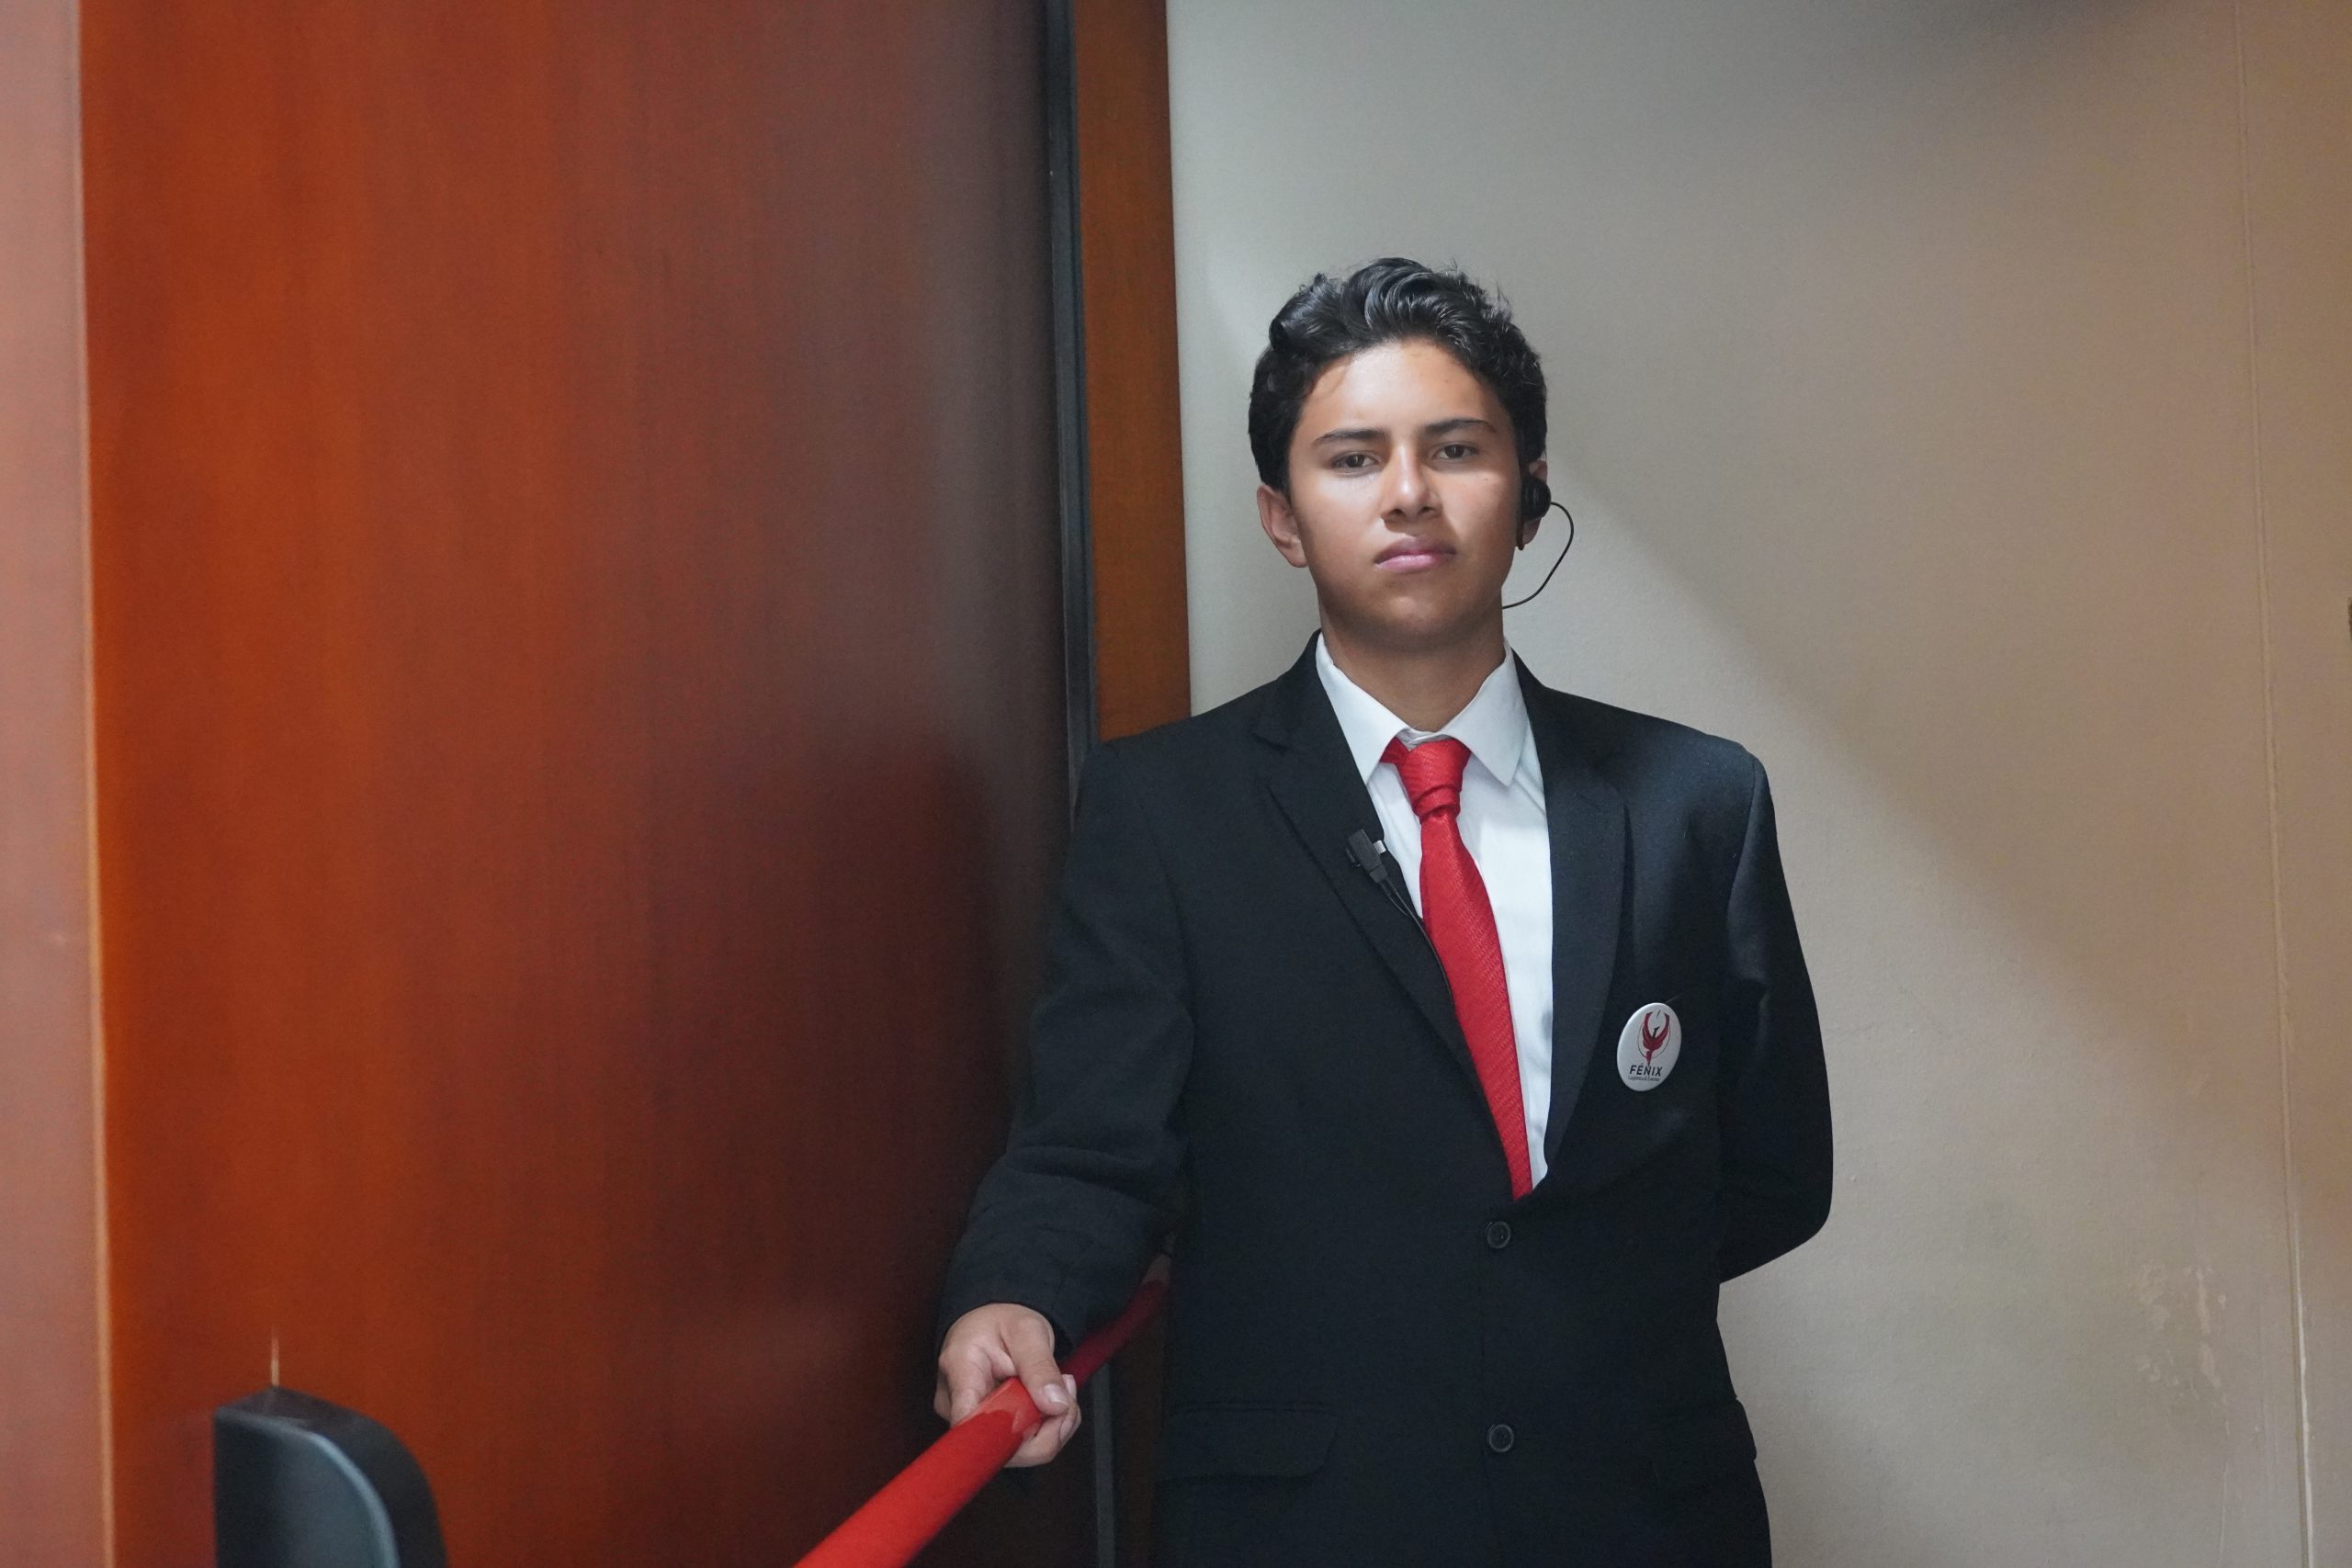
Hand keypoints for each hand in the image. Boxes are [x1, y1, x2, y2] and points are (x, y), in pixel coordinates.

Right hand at [934, 1303, 1080, 1467]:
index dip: (1007, 1437)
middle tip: (1065, 1391)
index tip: (1041, 1421)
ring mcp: (970, 1422)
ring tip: (1060, 1389)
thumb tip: (1055, 1405)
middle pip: (998, 1447)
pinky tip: (1051, 1403)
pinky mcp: (987, 1432)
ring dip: (1051, 1427)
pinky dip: (1047, 1429)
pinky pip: (1021, 1446)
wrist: (995, 1323)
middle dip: (1046, 1429)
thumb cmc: (1002, 1324)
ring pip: (1016, 1452)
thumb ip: (1041, 1367)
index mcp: (960, 1372)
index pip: (969, 1425)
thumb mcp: (1028, 1331)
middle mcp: (956, 1406)